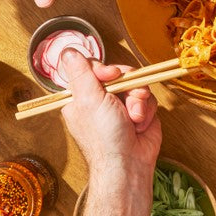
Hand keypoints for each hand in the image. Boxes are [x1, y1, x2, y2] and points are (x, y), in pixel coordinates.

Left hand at [60, 51, 161, 175]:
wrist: (129, 164)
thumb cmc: (105, 137)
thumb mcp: (89, 100)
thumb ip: (81, 73)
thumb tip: (67, 51)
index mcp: (82, 96)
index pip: (92, 68)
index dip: (105, 69)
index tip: (111, 76)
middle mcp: (101, 100)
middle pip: (118, 74)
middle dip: (127, 85)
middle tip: (127, 97)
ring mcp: (121, 106)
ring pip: (136, 85)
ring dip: (138, 100)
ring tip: (134, 118)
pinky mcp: (139, 113)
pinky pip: (147, 98)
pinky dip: (146, 110)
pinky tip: (140, 124)